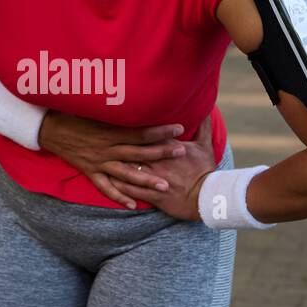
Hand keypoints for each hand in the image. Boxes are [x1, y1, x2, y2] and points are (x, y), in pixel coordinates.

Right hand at [37, 109, 189, 207]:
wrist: (49, 128)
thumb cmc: (73, 113)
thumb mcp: (95, 108)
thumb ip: (117, 109)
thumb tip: (139, 100)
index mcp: (109, 131)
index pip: (140, 131)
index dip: (160, 130)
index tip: (179, 128)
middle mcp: (106, 148)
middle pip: (139, 152)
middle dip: (161, 153)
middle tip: (181, 153)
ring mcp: (98, 162)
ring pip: (126, 174)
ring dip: (146, 181)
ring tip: (164, 187)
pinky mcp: (90, 172)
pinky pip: (106, 187)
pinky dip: (119, 197)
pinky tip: (133, 205)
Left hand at [103, 114, 217, 220]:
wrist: (208, 198)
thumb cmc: (206, 171)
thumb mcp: (205, 146)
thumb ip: (204, 126)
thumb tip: (206, 109)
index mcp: (169, 149)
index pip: (149, 134)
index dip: (135, 126)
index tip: (121, 116)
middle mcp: (159, 163)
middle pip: (134, 150)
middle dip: (117, 144)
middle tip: (99, 135)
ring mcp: (155, 179)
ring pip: (129, 170)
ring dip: (113, 164)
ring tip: (98, 158)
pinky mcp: (153, 195)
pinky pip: (132, 190)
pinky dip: (119, 186)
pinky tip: (107, 180)